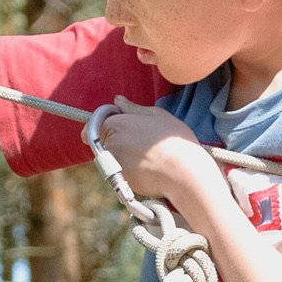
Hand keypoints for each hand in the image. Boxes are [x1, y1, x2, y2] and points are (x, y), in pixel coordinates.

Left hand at [97, 97, 220, 207]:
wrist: (183, 172)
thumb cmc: (173, 141)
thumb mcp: (156, 115)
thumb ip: (132, 108)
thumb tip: (117, 100)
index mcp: (114, 124)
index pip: (99, 121)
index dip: (113, 121)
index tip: (129, 125)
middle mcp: (108, 144)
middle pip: (105, 140)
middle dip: (118, 139)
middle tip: (143, 141)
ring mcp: (112, 165)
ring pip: (112, 157)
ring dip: (124, 155)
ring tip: (149, 156)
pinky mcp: (120, 181)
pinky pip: (121, 172)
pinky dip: (131, 170)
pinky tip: (149, 168)